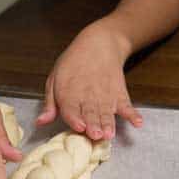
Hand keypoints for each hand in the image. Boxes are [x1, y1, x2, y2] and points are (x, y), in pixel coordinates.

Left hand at [35, 20, 142, 140]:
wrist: (99, 44)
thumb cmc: (73, 64)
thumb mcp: (55, 79)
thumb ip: (50, 103)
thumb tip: (40, 122)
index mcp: (69, 92)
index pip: (71, 107)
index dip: (75, 118)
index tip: (79, 126)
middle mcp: (88, 96)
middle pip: (90, 113)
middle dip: (93, 125)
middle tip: (95, 135)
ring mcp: (106, 96)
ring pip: (107, 112)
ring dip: (108, 123)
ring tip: (109, 133)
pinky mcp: (119, 94)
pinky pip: (127, 106)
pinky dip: (133, 115)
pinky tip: (137, 122)